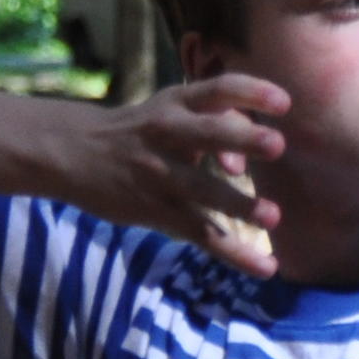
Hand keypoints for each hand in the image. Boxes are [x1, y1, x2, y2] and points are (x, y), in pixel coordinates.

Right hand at [91, 77, 289, 275]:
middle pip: (209, 134)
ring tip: (272, 216)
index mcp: (177, 103)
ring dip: (239, 204)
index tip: (284, 103)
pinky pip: (201, 233)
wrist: (74, 152)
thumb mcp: (170, 109)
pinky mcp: (157, 211)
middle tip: (276, 144)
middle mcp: (168, 134)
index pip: (218, 90)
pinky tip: (266, 268)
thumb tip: (242, 163)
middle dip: (242, 138)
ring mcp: (160, 175)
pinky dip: (235, 254)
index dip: (251, 92)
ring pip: (204, 190)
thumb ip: (214, 122)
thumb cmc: (141, 129)